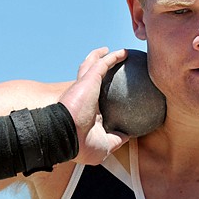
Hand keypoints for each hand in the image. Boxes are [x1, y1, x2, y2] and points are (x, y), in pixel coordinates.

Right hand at [59, 47, 128, 164]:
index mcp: (87, 114)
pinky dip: (112, 57)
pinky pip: (102, 64)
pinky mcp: (88, 80)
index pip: (95, 101)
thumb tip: (128, 135)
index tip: (115, 96)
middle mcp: (84, 98)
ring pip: (92, 66)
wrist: (69, 136)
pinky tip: (124, 52)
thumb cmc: (82, 144)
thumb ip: (117, 139)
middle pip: (91, 80)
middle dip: (97, 72)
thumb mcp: (104, 147)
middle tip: (109, 67)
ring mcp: (84, 87)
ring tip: (112, 52)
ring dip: (100, 57)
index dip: (102, 97)